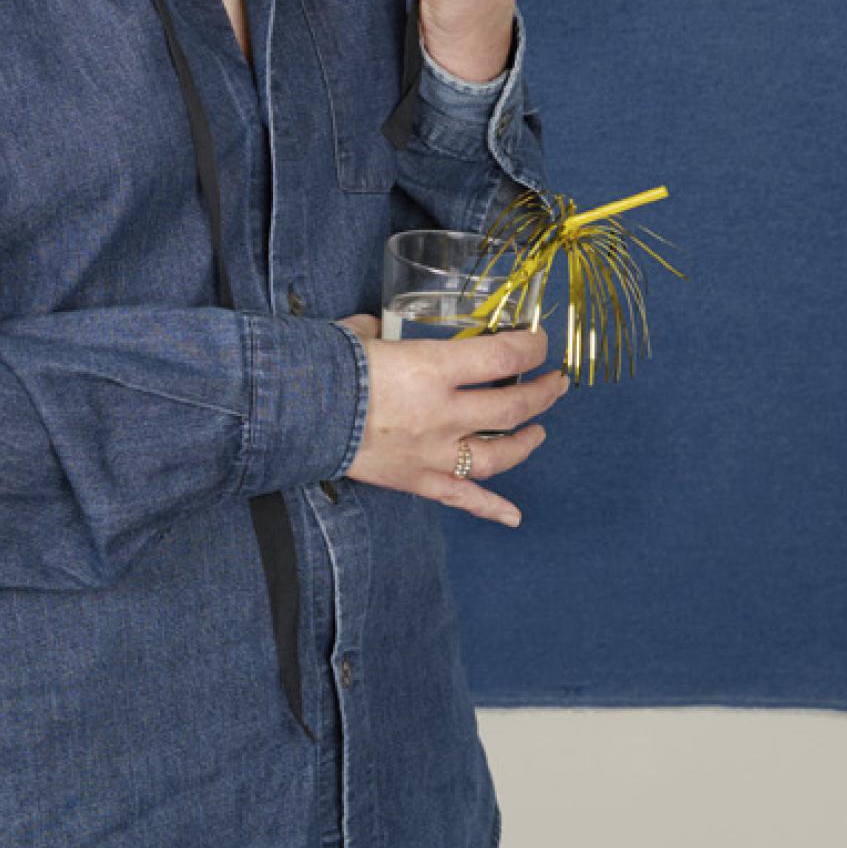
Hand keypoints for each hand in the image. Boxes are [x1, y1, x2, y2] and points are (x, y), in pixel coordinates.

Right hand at [335, 314, 567, 526]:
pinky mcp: (416, 480)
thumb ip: (384, 332)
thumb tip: (383, 331)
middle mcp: (444, 414)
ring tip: (539, 432)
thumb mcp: (361, 333)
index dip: (531, 347)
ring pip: (498, 455)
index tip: (539, 341)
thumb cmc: (324, 366)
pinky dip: (490, 508)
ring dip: (527, 443)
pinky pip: (461, 498)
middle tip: (555, 382)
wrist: (291, 414)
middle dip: (543, 393)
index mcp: (434, 370)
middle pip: (513, 407)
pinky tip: (513, 516)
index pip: (505, 357)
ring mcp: (433, 453)